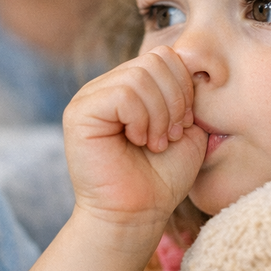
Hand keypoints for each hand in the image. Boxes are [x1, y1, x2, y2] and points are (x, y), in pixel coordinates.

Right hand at [63, 46, 207, 227]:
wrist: (138, 214)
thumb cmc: (161, 177)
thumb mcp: (184, 127)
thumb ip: (184, 92)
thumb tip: (191, 64)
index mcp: (128, 85)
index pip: (164, 56)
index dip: (183, 88)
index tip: (183, 126)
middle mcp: (105, 86)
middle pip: (155, 61)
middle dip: (174, 101)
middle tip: (169, 136)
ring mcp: (89, 96)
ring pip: (140, 77)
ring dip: (159, 115)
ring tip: (154, 143)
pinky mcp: (79, 112)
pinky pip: (123, 95)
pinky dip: (141, 120)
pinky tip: (138, 141)